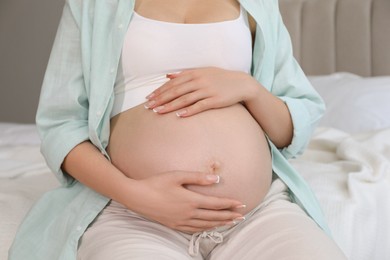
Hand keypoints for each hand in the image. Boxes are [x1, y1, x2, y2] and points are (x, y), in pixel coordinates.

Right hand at [125, 171, 244, 232]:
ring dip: (220, 223)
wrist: (137, 197)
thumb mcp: (177, 176)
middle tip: (242, 216)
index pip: (216, 204)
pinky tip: (209, 227)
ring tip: (230, 222)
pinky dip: (205, 229)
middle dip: (229, 216)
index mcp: (191, 200)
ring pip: (206, 225)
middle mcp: (188, 213)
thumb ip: (198, 177)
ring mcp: (181, 221)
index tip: (241, 204)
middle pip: (214, 216)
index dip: (230, 204)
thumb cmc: (156, 183)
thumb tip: (217, 179)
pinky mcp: (174, 225)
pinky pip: (194, 230)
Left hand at [144, 67, 257, 116]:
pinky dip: (188, 111)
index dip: (159, 91)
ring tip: (158, 112)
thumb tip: (168, 75)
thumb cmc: (220, 78)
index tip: (149, 98)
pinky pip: (199, 106)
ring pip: (184, 99)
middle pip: (175, 91)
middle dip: (160, 99)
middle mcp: (199, 81)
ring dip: (170, 106)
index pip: (172, 83)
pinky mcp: (215, 100)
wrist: (241, 83)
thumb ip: (184, 74)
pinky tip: (179, 116)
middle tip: (148, 107)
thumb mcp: (202, 72)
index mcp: (194, 73)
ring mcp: (207, 90)